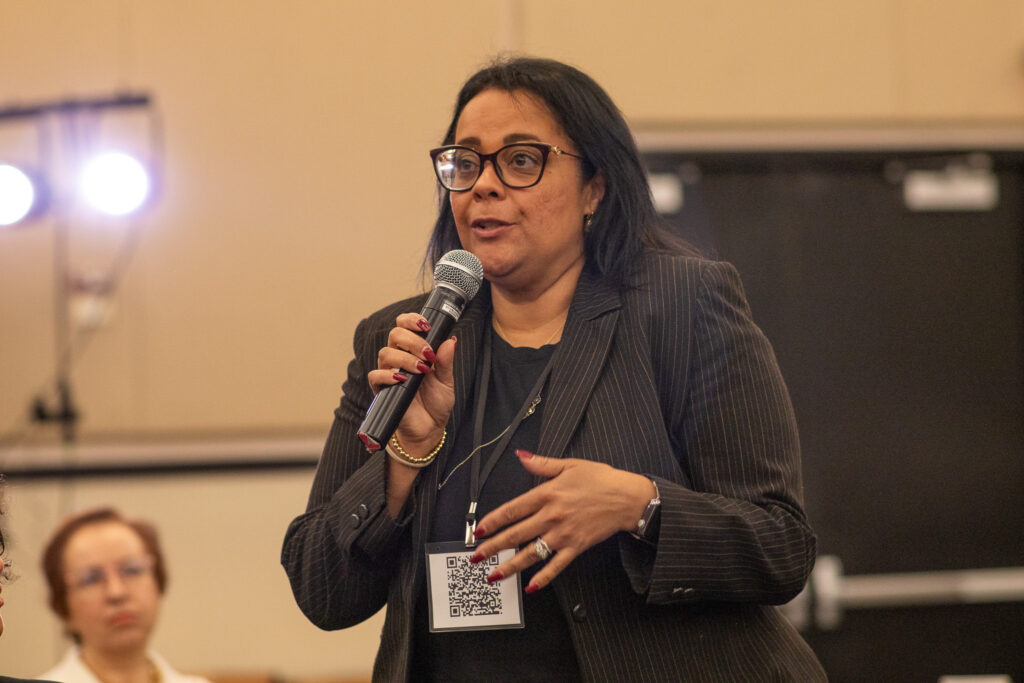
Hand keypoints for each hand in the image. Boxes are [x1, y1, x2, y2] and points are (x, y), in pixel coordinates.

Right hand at [367, 312, 454, 453]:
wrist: (430, 428)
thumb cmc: (436, 403)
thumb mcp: (446, 381)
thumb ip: (446, 361)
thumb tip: (451, 340)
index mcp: (414, 351)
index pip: (405, 326)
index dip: (412, 320)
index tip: (426, 325)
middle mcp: (399, 359)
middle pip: (394, 335)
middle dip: (413, 340)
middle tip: (428, 354)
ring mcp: (389, 373)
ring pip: (385, 353)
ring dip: (405, 358)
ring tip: (421, 370)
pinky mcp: (382, 390)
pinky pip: (375, 376)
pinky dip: (388, 375)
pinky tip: (403, 379)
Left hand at [469, 450, 653, 592]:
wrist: (627, 498)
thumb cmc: (601, 480)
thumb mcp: (570, 465)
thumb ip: (542, 464)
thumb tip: (521, 456)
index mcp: (548, 494)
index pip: (513, 509)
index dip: (494, 520)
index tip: (480, 530)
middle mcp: (552, 516)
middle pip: (516, 533)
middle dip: (494, 546)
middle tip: (476, 556)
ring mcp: (563, 534)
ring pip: (531, 552)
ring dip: (511, 565)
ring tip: (494, 574)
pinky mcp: (576, 546)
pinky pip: (556, 565)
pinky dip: (543, 577)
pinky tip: (531, 587)